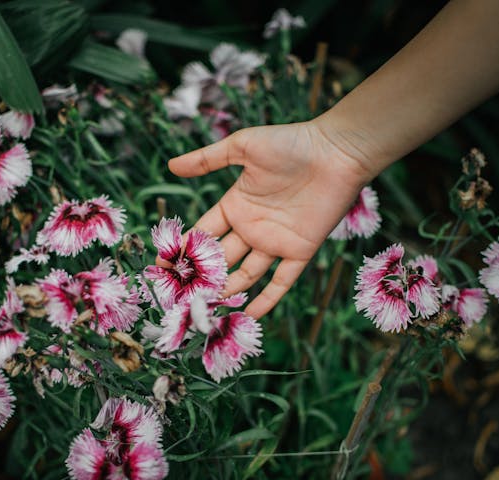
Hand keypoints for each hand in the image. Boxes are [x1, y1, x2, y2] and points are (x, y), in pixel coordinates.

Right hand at [168, 120, 372, 317]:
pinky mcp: (300, 251)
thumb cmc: (290, 143)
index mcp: (235, 205)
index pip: (203, 233)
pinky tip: (250, 316)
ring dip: (228, 291)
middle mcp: (252, 227)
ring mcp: (275, 242)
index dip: (183, 249)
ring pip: (246, 274)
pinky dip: (268, 300)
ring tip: (207, 310)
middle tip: (180, 295)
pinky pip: (282, 282)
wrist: (336, 152)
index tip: (162, 266)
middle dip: (202, 276)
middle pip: (221, 258)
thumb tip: (171, 165)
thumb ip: (206, 159)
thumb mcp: (242, 147)